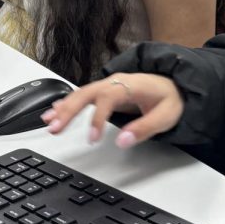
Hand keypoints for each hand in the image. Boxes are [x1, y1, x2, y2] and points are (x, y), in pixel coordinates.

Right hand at [41, 73, 183, 147]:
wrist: (175, 85)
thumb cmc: (171, 99)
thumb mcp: (165, 116)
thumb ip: (144, 129)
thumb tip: (122, 141)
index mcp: (130, 84)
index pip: (107, 98)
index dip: (98, 119)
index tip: (91, 139)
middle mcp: (115, 82)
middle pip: (87, 93)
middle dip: (69, 110)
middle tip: (54, 127)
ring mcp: (109, 85)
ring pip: (81, 94)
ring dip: (64, 108)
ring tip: (49, 122)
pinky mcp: (105, 92)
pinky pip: (83, 96)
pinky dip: (67, 104)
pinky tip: (54, 111)